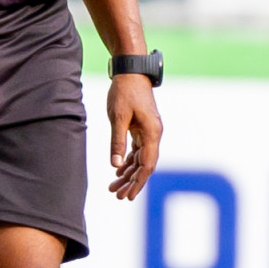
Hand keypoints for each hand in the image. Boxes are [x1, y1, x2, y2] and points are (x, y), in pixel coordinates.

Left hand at [106, 74, 161, 200]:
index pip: (147, 165)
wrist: (131, 71)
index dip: (138, 182)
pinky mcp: (142, 128)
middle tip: (118, 196)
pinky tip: (119, 171)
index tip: (128, 196)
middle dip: (131, 182)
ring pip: (140, 159)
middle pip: (144, 165)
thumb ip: (117, 142)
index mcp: (152, 133)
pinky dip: (128, 161)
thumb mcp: (117, 117)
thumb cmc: (124, 92)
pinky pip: (137, 150)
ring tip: (114, 187)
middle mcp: (154, 134)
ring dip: (128, 173)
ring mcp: (149, 131)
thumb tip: (116, 166)